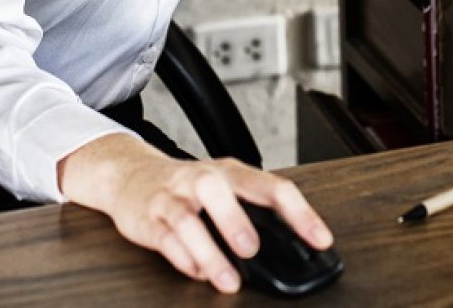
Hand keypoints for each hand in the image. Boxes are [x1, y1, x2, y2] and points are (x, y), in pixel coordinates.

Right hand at [59, 134, 333, 293]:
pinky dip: (182, 258)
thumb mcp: (225, 191)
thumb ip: (253, 214)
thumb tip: (290, 248)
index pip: (271, 186)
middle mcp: (202, 179)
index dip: (299, 213)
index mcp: (231, 172)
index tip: (320, 240)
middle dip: (235, 220)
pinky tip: (197, 273)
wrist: (132, 175)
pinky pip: (164, 238)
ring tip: (228, 279)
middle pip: (217, 189)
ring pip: (186, 219)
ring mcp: (173, 197)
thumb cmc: (189, 187)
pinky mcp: (149, 218)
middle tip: (252, 250)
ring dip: (209, 251)